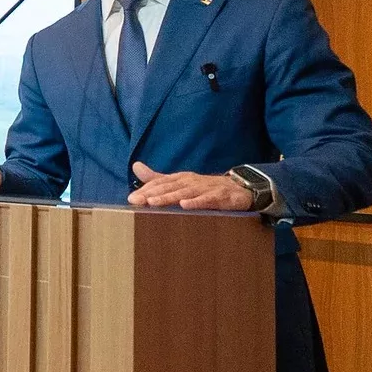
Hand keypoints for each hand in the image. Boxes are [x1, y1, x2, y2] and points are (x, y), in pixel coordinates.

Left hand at [126, 162, 255, 210]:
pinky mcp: (222, 197)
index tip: (131, 198)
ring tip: (153, 203)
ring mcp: (207, 188)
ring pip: (185, 192)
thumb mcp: (180, 182)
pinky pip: (208, 199)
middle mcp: (192, 181)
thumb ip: (158, 177)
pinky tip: (185, 205)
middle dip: (152, 194)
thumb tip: (135, 166)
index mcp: (181, 179)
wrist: (240, 189)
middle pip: (170, 187)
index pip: (160, 183)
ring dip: (169, 197)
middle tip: (136, 201)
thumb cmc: (206, 187)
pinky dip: (197, 202)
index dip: (146, 190)